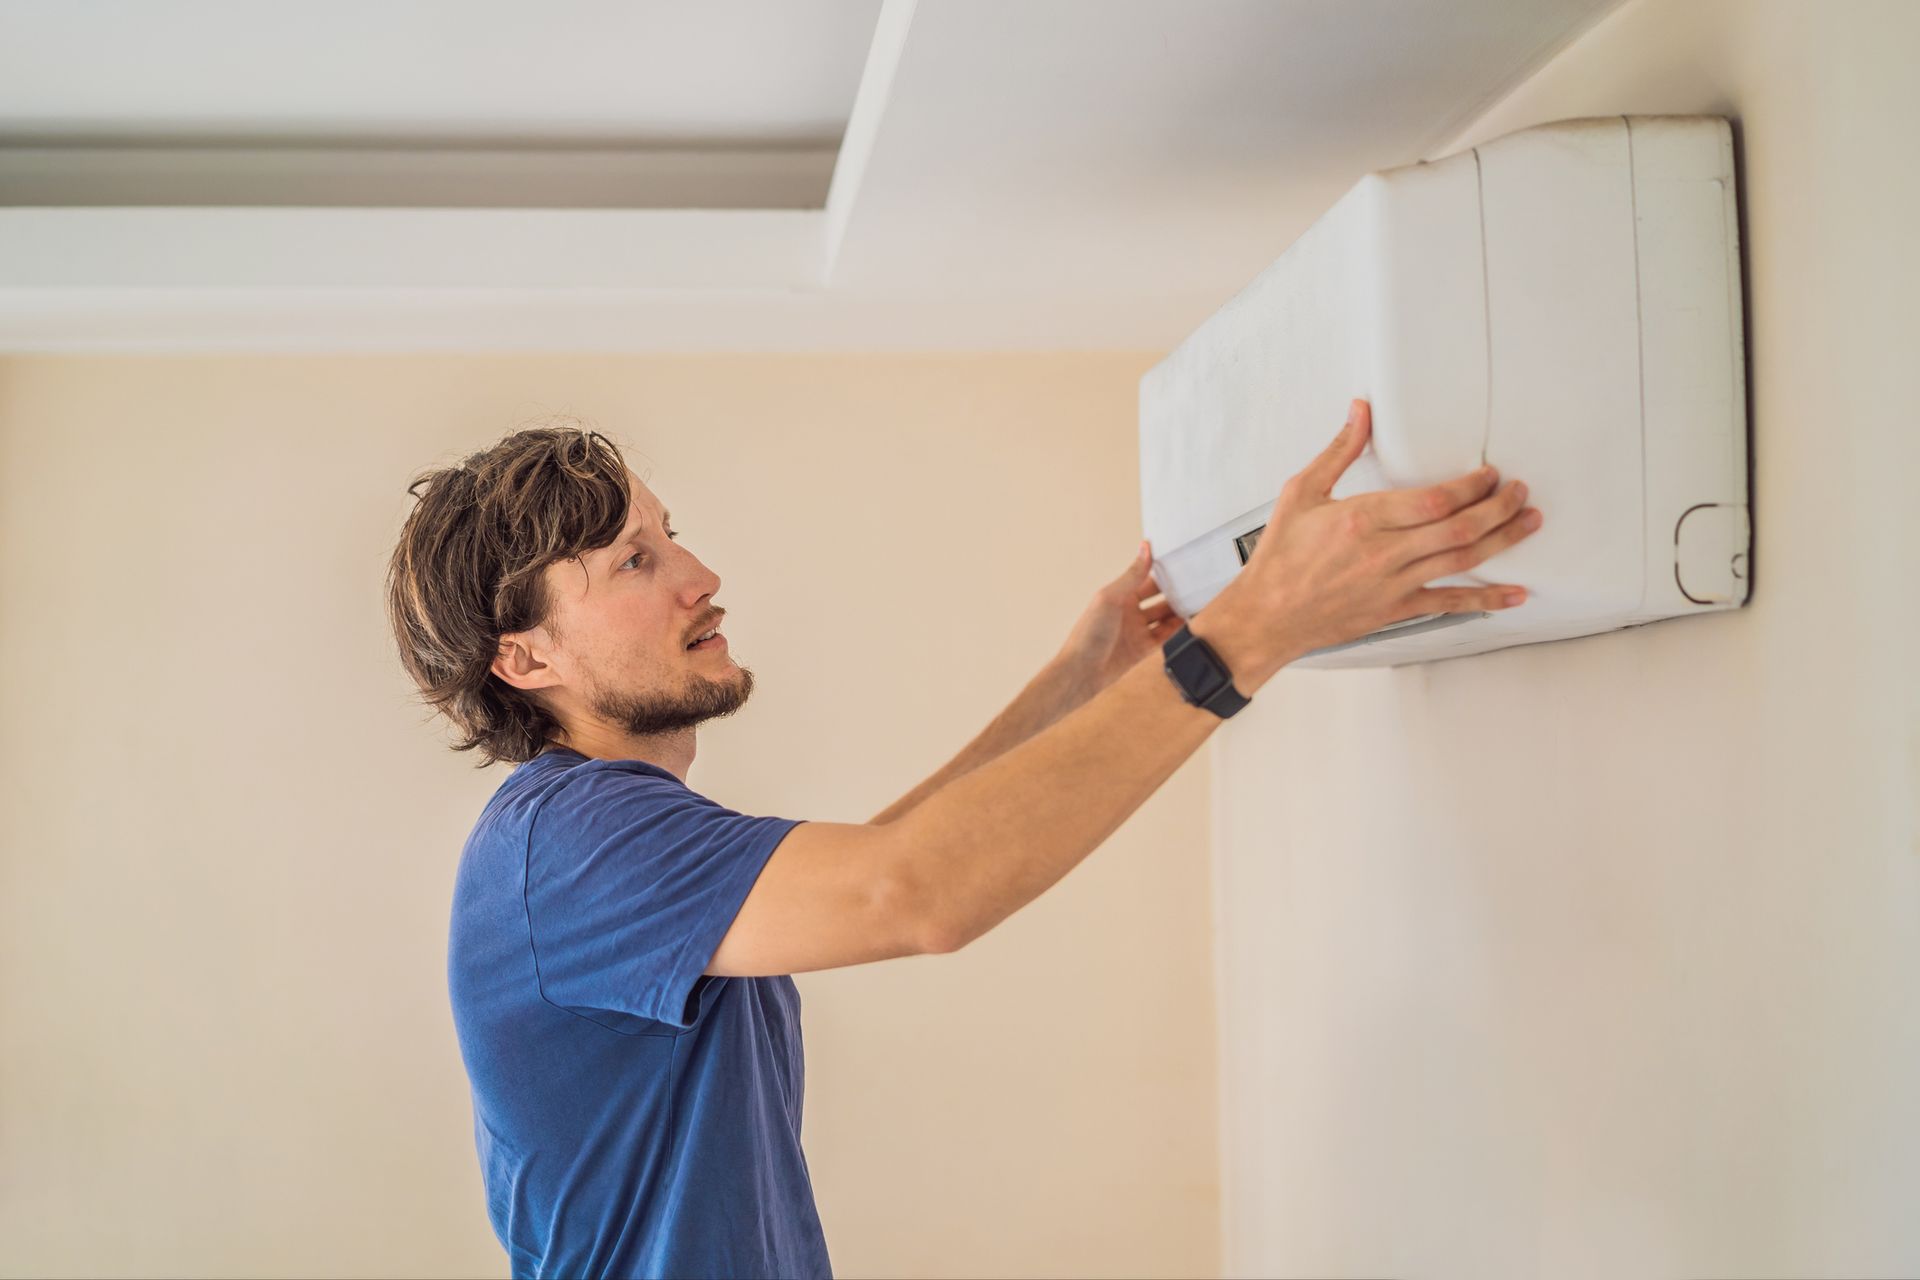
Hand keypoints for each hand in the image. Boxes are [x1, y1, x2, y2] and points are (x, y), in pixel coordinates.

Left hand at [1056, 542, 1187, 695]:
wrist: (1082, 672)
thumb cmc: (1088, 633)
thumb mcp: (1110, 597)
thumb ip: (1132, 575)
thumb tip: (1145, 548)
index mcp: (1119, 595)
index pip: (1145, 577)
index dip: (1161, 570)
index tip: (1181, 561)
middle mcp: (1129, 611)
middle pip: (1158, 597)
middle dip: (1175, 591)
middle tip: (1196, 582)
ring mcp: (1137, 630)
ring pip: (1165, 616)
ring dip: (1179, 610)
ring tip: (1198, 600)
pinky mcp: (1144, 649)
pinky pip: (1165, 636)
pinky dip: (1178, 630)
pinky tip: (1190, 622)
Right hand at [1197, 398, 1541, 688]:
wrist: (1266, 616)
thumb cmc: (1280, 557)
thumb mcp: (1302, 493)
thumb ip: (1339, 452)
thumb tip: (1362, 411)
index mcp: (1362, 519)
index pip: (1433, 499)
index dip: (1470, 486)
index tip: (1489, 474)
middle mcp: (1383, 553)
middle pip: (1458, 528)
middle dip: (1499, 508)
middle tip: (1521, 492)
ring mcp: (1393, 585)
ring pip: (1461, 560)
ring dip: (1502, 540)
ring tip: (1529, 522)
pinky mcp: (1395, 610)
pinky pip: (1449, 603)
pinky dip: (1487, 600)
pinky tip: (1515, 594)